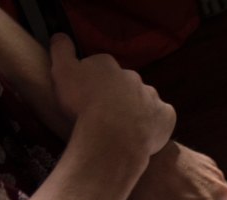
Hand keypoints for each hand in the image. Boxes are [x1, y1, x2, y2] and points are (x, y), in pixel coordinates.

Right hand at [49, 33, 174, 156]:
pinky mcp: (166, 115)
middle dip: (116, 95)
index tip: (87, 96)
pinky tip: (144, 133)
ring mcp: (152, 96)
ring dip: (135, 110)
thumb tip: (61, 35)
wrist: (112, 136)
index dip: (93, 82)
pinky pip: (162, 117)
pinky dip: (155, 123)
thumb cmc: (83, 105)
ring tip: (122, 128)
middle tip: (104, 114)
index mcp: (108, 65)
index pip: (101, 67)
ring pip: (144, 100)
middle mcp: (133, 77)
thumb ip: (61, 51)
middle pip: (123, 84)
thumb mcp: (62, 72)